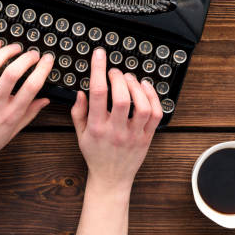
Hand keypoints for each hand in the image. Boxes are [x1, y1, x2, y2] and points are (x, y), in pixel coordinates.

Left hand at [0, 39, 53, 185]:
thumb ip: (30, 113)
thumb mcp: (13, 132)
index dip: (42, 69)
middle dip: (27, 58)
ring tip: (16, 47)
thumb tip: (45, 100)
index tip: (47, 60)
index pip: (32, 87)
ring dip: (6, 52)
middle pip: (13, 73)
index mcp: (11, 115)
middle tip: (33, 54)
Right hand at [71, 48, 162, 193]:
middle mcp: (116, 131)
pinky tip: (145, 88)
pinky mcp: (147, 138)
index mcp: (97, 127)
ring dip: (137, 87)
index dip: (98, 70)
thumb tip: (82, 91)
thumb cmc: (95, 154)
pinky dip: (153, 97)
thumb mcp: (80, 134)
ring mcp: (134, 135)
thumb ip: (78, 111)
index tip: (99, 55)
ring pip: (142, 106)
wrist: (111, 179)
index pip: (98, 93)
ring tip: (129, 79)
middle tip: (115, 71)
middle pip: (122, 98)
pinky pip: (156, 115)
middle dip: (119, 78)